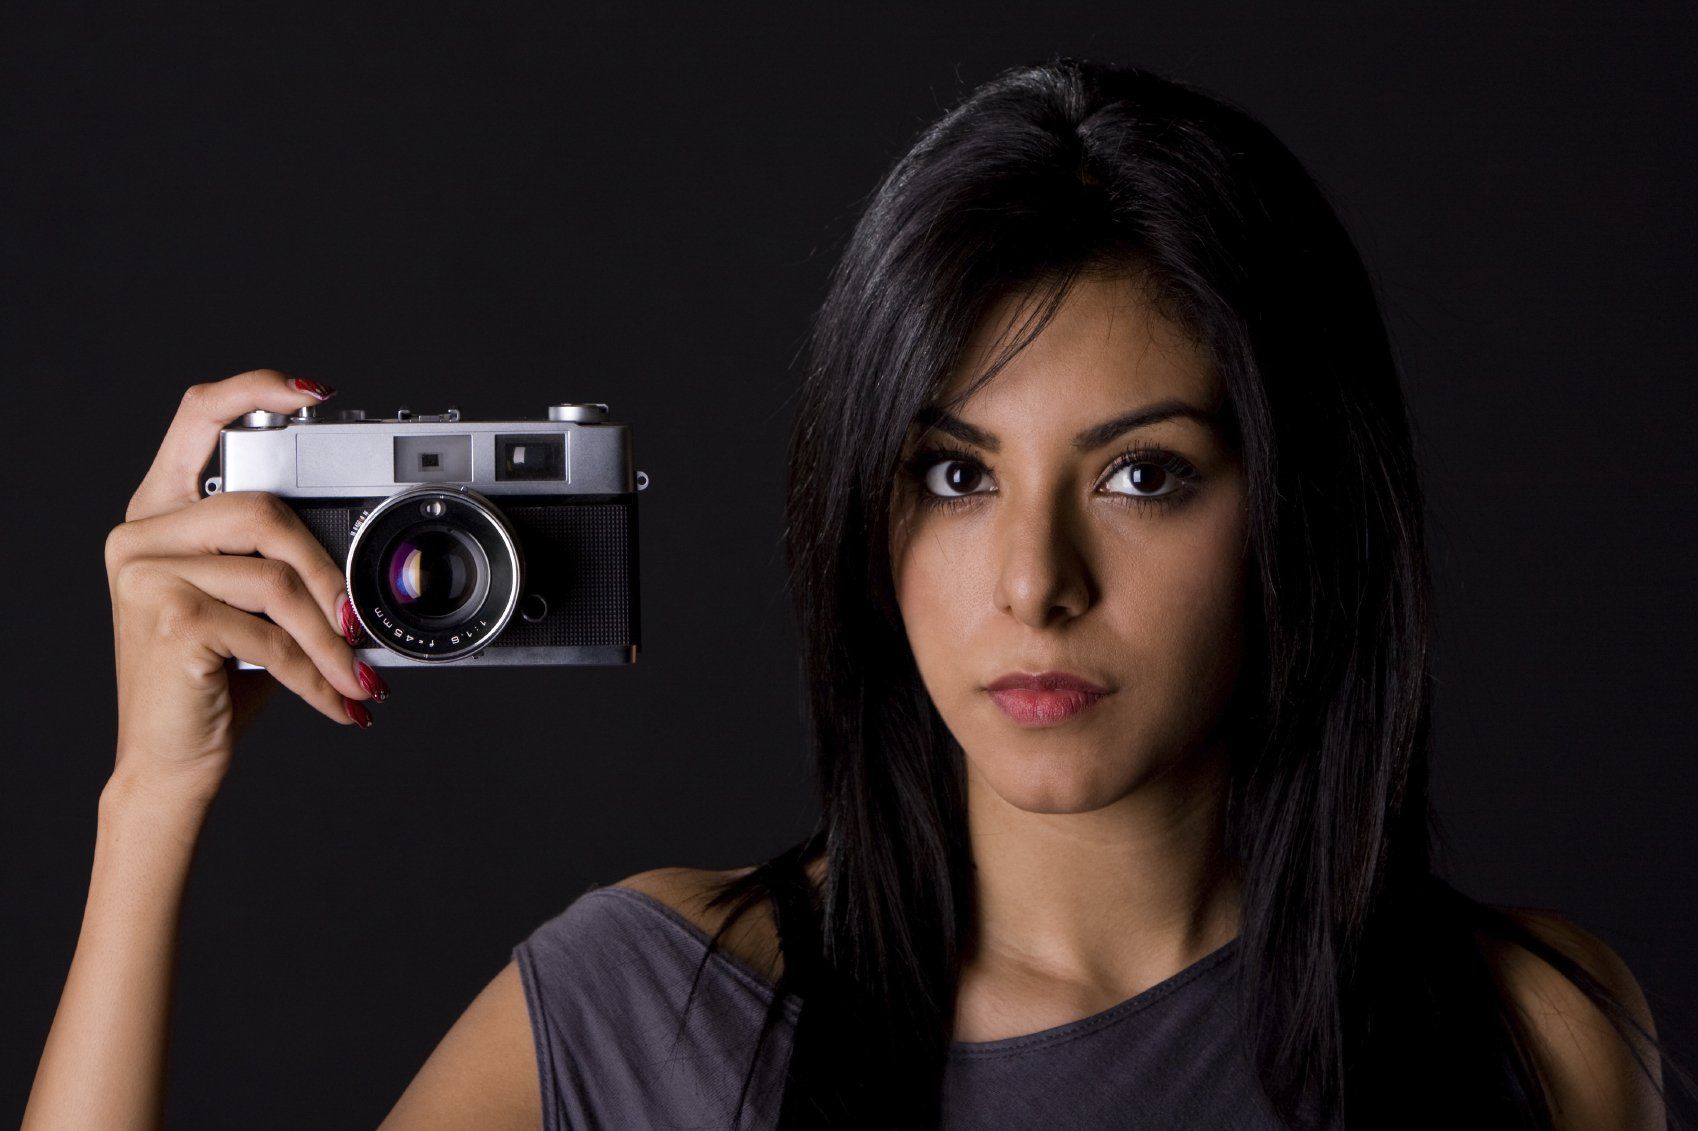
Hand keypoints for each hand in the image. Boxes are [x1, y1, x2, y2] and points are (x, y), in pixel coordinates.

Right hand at [102, 369, 387, 803]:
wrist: (170, 761)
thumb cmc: (217, 679)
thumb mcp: (250, 606)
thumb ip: (281, 558)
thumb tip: (372, 557)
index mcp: (159, 512)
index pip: (197, 417)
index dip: (254, 390)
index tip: (317, 395)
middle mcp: (141, 534)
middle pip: (263, 510)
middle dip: (328, 573)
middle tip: (362, 625)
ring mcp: (146, 574)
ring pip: (276, 580)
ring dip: (332, 638)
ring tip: (359, 674)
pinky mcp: (168, 619)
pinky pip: (271, 636)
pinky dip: (317, 674)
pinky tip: (340, 700)